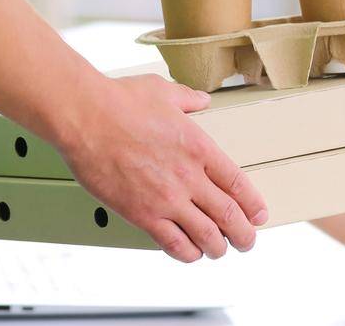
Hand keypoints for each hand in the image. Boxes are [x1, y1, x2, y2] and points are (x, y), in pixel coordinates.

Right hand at [56, 73, 269, 263]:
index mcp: (199, 147)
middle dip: (244, 234)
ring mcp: (167, 198)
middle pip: (230, 216)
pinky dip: (187, 253)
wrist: (85, 117)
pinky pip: (174, 245)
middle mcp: (189, 176)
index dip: (253, 204)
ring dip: (218, 248)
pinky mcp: (142, 215)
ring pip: (207, 237)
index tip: (259, 214)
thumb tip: (200, 100)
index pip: (238, 183)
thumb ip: (187, 98)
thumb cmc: (119, 101)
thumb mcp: (163, 91)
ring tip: (219, 250)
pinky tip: (189, 252)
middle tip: (246, 241)